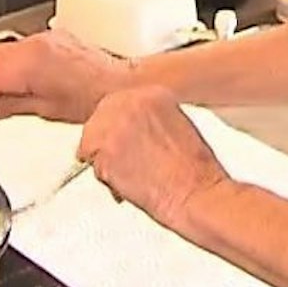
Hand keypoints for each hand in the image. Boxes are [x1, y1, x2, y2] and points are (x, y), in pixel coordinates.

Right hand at [0, 30, 132, 122]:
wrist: (119, 84)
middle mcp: (33, 46)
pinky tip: (28, 78)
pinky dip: (17, 60)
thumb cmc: (92, 100)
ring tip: (10, 91)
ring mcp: (43, 38)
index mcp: (27, 67)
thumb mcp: (47, 112)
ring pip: (2, 47)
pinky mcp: (53, 36)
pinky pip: (22, 44)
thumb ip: (14, 107)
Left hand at [78, 86, 231, 231]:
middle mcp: (131, 102)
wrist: (196, 193)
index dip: (118, 128)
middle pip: (99, 118)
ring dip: (104, 160)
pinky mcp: (103, 149)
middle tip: (122, 162)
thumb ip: (149, 120)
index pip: (118, 103)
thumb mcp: (177, 126)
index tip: (124, 142)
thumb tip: (130, 130)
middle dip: (105, 142)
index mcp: (152, 93)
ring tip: (131, 175)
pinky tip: (128, 183)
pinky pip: (91, 164)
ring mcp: (115, 124)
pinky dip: (106, 177)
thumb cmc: (194, 171)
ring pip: (91, 142)